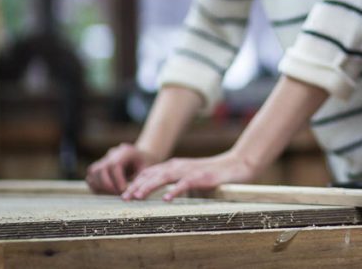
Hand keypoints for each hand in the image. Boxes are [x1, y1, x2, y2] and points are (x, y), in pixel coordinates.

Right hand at [86, 143, 159, 194]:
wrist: (142, 156)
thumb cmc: (146, 164)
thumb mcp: (148, 170)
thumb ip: (140, 182)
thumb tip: (134, 196)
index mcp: (125, 152)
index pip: (114, 165)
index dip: (117, 179)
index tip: (124, 191)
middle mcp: (112, 154)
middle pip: (100, 168)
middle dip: (107, 184)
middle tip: (118, 194)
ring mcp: (104, 159)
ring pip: (93, 171)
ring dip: (100, 185)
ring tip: (113, 193)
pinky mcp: (99, 167)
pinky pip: (91, 176)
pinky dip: (96, 185)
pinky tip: (107, 192)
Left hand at [122, 151, 255, 201]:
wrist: (237, 164)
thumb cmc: (214, 173)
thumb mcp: (190, 176)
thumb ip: (176, 181)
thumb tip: (161, 192)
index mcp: (176, 166)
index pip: (151, 172)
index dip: (136, 182)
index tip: (125, 193)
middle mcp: (180, 166)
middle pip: (153, 174)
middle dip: (137, 185)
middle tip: (124, 197)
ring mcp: (191, 171)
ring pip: (165, 177)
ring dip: (150, 187)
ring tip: (138, 197)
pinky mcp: (202, 177)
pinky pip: (186, 184)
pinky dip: (175, 190)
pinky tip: (166, 199)